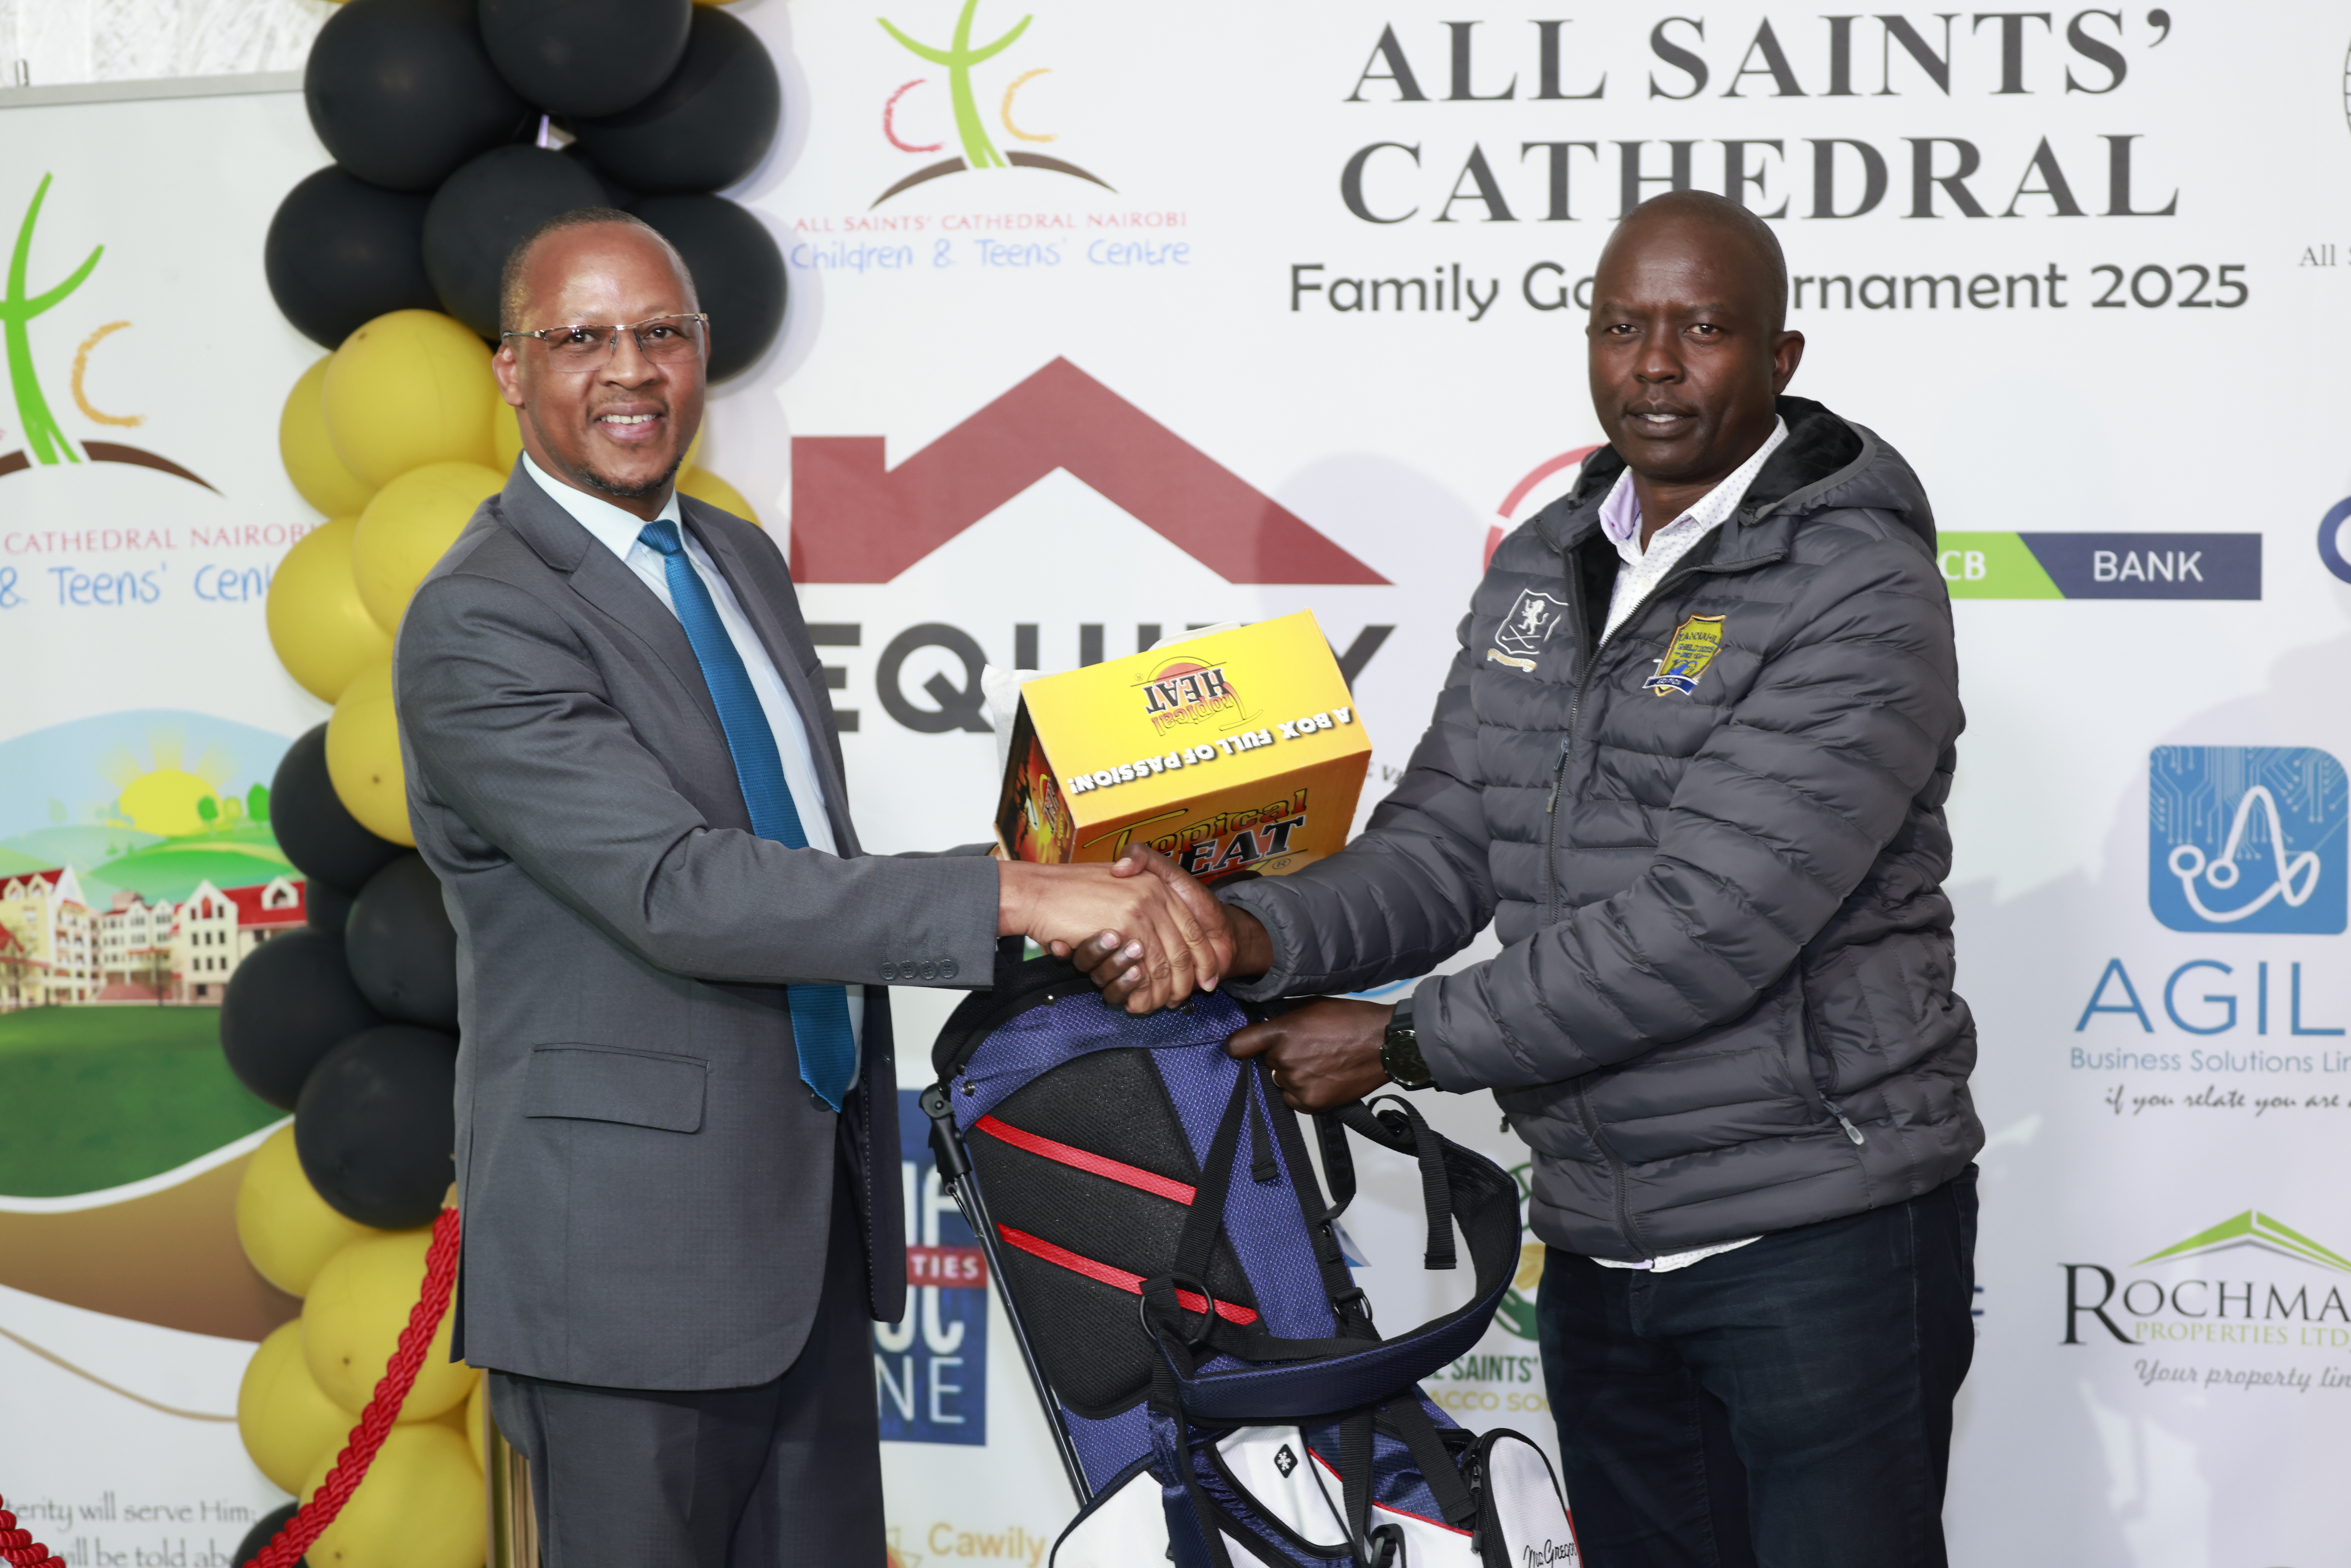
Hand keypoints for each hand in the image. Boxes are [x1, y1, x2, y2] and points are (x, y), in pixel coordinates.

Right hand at [998, 848, 1232, 1012]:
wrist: (1037, 890)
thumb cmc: (1070, 890)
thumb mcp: (1116, 883)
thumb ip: (1141, 898)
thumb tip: (1158, 930)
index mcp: (1158, 885)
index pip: (1194, 929)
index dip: (1204, 958)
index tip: (1208, 978)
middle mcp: (1155, 896)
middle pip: (1184, 950)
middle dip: (1186, 981)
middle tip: (1182, 1000)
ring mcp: (1141, 912)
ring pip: (1165, 964)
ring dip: (1165, 991)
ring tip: (1161, 1005)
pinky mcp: (1123, 928)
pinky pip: (1144, 969)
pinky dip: (1146, 991)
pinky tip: (1141, 1001)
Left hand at [1225, 998, 1392, 1111]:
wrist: (1386, 1043)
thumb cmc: (1352, 1020)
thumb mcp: (1311, 1005)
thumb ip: (1283, 1015)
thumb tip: (1264, 1019)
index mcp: (1281, 1032)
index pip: (1238, 1046)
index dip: (1240, 1046)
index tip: (1244, 1047)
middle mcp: (1285, 1060)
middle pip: (1267, 1063)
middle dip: (1281, 1056)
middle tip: (1308, 1047)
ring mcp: (1298, 1083)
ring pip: (1281, 1081)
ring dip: (1294, 1074)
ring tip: (1321, 1062)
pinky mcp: (1312, 1102)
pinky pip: (1294, 1100)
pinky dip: (1303, 1092)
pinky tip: (1323, 1077)